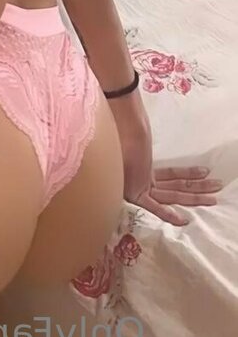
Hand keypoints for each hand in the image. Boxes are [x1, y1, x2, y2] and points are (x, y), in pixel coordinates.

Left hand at [110, 90, 222, 224]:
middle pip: (175, 187)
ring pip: (173, 194)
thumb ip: (142, 132)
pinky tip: (183, 219)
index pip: (168, 175)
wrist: (119, 126)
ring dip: (194, 196)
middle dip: (197, 189)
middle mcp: (142, 179)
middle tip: (216, 191)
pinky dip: (169, 214)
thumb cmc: (124, 124)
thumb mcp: (135, 131)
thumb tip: (141, 117)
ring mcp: (141, 186)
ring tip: (213, 197)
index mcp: (142, 166)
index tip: (202, 172)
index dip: (186, 173)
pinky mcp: (137, 192)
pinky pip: (156, 206)